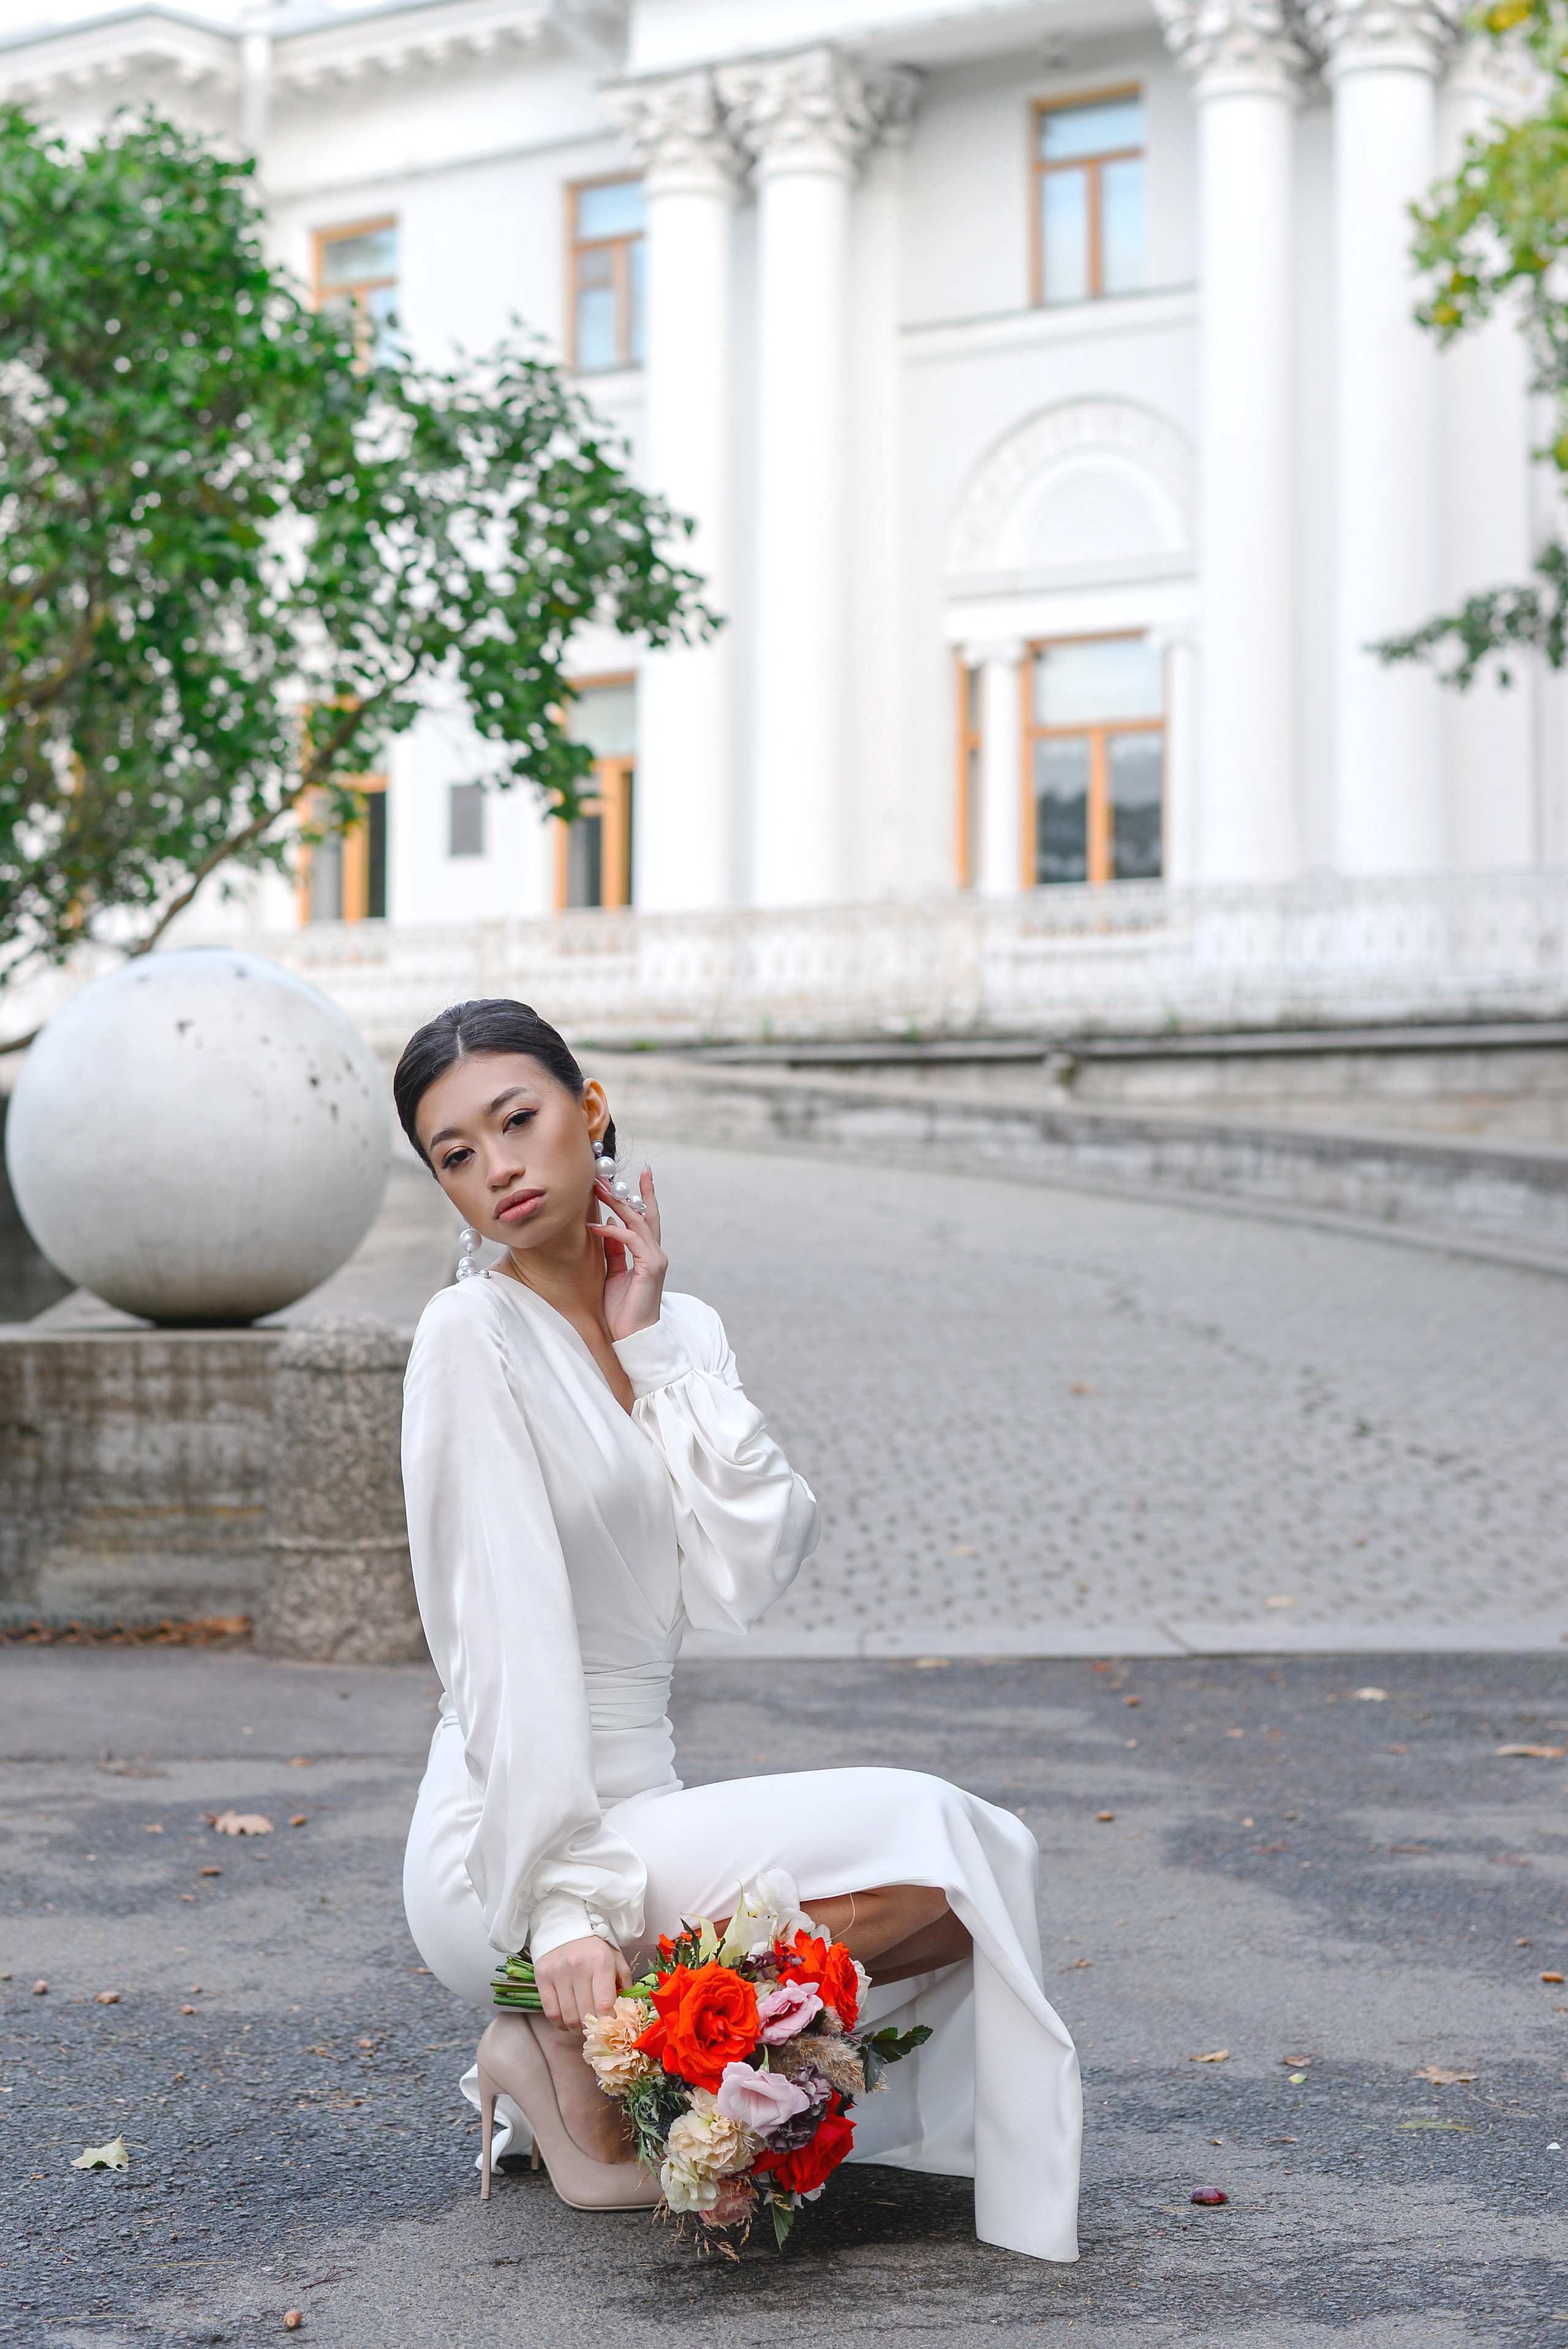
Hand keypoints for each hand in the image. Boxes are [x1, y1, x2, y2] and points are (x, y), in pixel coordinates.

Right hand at [532, 1933, 630, 2034]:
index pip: (605, 2004)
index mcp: (600, 1961)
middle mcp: (578, 1967)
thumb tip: (627, 2011)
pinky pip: (551, 2013)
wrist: (565, 1925)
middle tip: (597, 2032)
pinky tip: (568, 2023)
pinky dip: (561, 2024)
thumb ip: (625, 1983)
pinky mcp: (542, 1977)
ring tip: (583, 2029)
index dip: (609, 2022)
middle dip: (593, 2029)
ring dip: (577, 2030)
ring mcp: (558, 1972)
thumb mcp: (615, 1959)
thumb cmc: (595, 1947)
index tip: (611, 2029)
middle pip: (586, 2013)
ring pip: (569, 2017)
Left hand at [590, 1168, 666, 1340]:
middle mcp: (655, 1253)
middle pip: (644, 1214)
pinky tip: (595, 1226)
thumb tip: (606, 1226)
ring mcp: (655, 1259)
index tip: (640, 1174)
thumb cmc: (621, 1311)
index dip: (642, 1196)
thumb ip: (613, 1251)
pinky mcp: (650, 1267)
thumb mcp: (613, 1274)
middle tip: (606, 1175)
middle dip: (626, 1192)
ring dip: (616, 1203)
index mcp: (648, 1255)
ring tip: (597, 1189)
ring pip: (637, 1222)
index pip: (646, 1219)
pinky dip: (612, 1230)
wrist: (631, 1337)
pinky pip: (630, 1240)